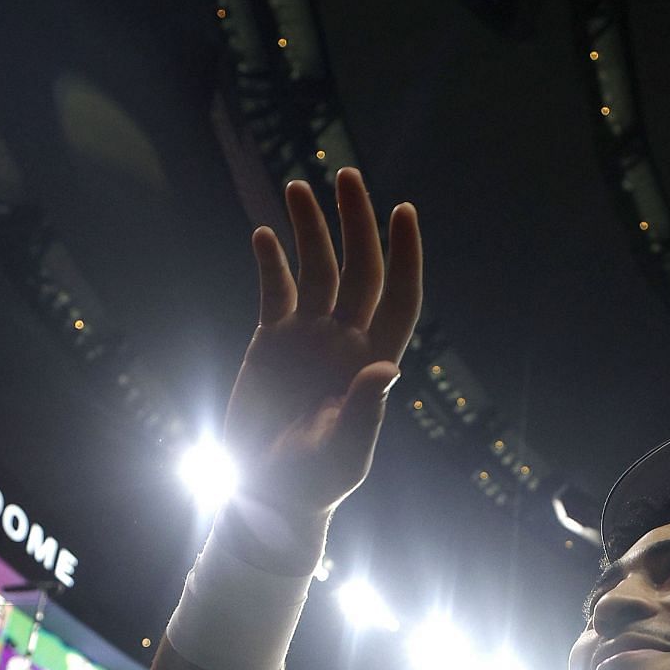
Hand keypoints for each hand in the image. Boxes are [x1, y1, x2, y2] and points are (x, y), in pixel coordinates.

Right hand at [219, 168, 420, 567]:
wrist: (268, 492)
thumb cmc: (313, 481)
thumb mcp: (343, 454)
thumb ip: (364, 412)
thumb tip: (386, 368)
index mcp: (374, 361)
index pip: (400, 297)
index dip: (405, 255)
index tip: (403, 211)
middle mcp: (348, 339)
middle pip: (360, 269)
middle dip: (357, 223)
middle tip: (348, 177)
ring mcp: (310, 335)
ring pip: (316, 269)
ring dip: (310, 229)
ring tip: (298, 187)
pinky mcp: (271, 339)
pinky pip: (276, 289)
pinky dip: (271, 262)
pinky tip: (264, 235)